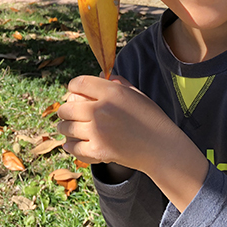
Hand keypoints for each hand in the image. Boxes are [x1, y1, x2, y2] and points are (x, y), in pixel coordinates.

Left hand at [56, 74, 177, 172]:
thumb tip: (101, 75)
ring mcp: (97, 131)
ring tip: (66, 128)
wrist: (161, 148)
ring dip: (64, 127)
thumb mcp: (137, 95)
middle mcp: (101, 109)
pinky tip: (71, 143)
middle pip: (67, 106)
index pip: (79, 83)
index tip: (73, 92)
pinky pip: (72, 147)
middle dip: (65, 109)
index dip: (73, 86)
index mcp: (112, 92)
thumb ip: (118, 83)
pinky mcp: (97, 151)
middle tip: (67, 113)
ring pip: (66, 127)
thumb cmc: (151, 119)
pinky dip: (70, 145)